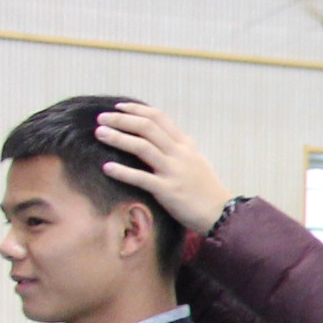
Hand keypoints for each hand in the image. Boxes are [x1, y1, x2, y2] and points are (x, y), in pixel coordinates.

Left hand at [90, 104, 229, 233]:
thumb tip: (155, 138)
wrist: (222, 214)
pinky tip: (106, 167)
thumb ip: (177, 149)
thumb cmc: (206, 190)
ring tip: (99, 134)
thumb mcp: (196, 162)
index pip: (159, 117)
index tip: (118, 107)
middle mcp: (180, 154)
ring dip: (118, 138)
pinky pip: (141, 178)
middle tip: (101, 119)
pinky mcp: (168, 191)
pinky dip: (122, 171)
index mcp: (185, 145)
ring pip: (142, 147)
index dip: (136, 109)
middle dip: (121, 120)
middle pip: (147, 127)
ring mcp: (174, 171)